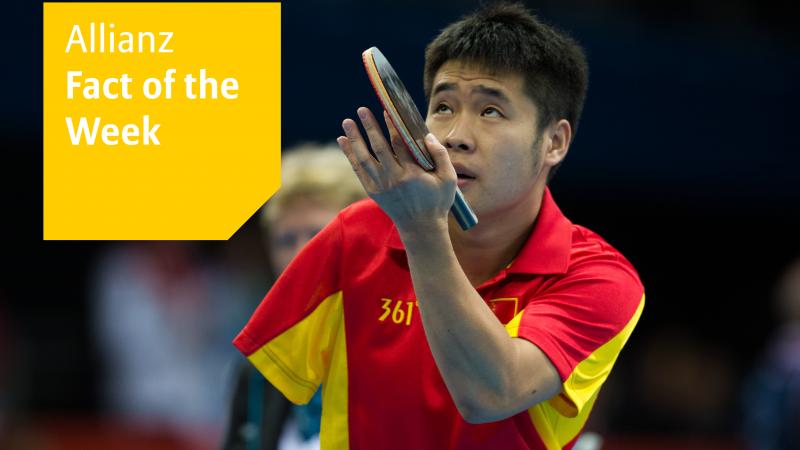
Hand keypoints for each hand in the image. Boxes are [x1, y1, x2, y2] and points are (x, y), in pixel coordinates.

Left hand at [337, 107, 455, 233]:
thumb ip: (440, 155)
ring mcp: (381, 186)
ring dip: (355, 139)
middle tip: (362, 109)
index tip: (387, 109)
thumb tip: (427, 135)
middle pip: (379, 147)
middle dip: (370, 127)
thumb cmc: (437, 202)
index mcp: (413, 174)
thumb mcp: (448, 179)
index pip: (400, 143)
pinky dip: (350, 155)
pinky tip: (343, 140)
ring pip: (364, 158)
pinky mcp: (373, 191)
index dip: (392, 125)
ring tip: (347, 122)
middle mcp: (394, 179)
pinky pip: (358, 169)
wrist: (421, 228)